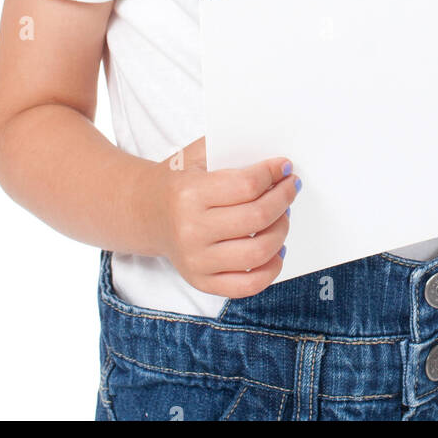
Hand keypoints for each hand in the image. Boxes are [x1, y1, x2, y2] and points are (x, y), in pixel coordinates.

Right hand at [154, 136, 300, 298]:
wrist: (145, 212)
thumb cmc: (178, 180)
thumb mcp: (196, 155)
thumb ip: (232, 152)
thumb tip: (277, 164)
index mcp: (189, 194)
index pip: (247, 186)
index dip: (272, 174)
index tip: (284, 167)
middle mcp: (191, 231)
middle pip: (257, 218)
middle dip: (283, 199)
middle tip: (291, 188)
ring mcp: (196, 261)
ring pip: (257, 253)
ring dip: (281, 231)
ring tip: (283, 216)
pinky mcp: (201, 282)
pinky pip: (247, 286)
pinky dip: (270, 269)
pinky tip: (276, 250)